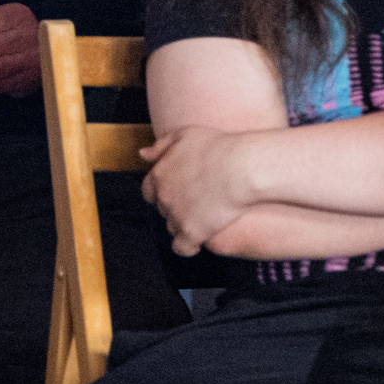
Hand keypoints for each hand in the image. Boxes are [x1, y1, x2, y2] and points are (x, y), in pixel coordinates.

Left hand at [139, 124, 257, 256]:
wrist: (241, 168)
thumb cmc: (218, 148)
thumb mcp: (184, 135)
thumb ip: (161, 146)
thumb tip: (143, 154)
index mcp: (159, 175)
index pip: (149, 191)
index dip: (162, 192)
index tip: (177, 191)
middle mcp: (163, 197)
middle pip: (162, 209)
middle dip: (175, 207)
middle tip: (196, 203)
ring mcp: (176, 216)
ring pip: (172, 227)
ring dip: (183, 224)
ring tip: (203, 218)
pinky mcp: (191, 233)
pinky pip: (182, 248)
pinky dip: (188, 246)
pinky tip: (199, 240)